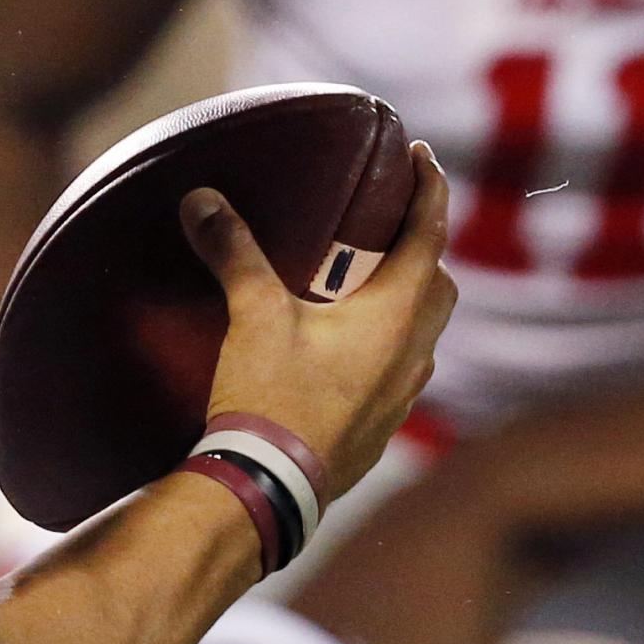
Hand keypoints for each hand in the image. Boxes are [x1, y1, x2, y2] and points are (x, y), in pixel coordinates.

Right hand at [182, 142, 455, 502]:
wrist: (271, 488)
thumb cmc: (272, 397)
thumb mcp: (254, 315)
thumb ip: (234, 252)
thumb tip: (204, 199)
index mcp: (396, 316)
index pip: (428, 236)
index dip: (428, 190)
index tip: (421, 155)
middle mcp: (413, 354)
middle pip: (440, 286)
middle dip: (422, 249)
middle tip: (389, 224)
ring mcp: (403, 396)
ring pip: (425, 333)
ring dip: (407, 301)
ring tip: (364, 284)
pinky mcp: (382, 426)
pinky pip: (401, 370)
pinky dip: (387, 343)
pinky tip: (345, 348)